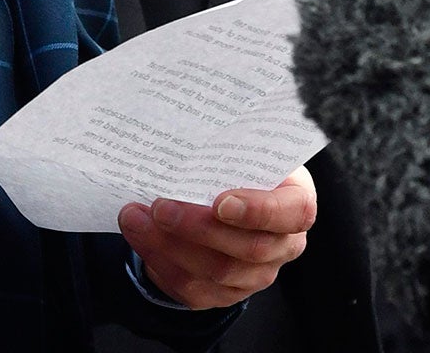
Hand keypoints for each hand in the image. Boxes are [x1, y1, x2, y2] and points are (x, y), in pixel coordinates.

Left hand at [118, 167, 315, 310]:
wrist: (215, 196)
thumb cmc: (229, 167)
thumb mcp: (234, 151)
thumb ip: (221, 149)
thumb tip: (183, 137)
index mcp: (295, 202)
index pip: (295, 212)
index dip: (260, 210)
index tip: (221, 202)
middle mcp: (284, 243)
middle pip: (250, 247)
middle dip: (199, 228)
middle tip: (159, 206)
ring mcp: (257, 273)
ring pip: (218, 272)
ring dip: (170, 245)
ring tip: (135, 217)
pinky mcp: (226, 292)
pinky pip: (194, 286)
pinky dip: (160, 260)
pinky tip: (139, 235)